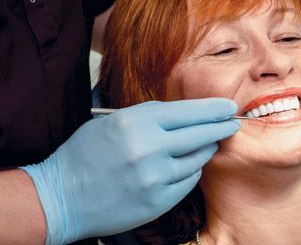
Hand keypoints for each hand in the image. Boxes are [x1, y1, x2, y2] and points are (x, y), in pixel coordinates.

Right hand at [21, 99, 239, 244]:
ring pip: (198, 158)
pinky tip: (185, 167)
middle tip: (233, 123)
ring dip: (205, 150)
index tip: (228, 106)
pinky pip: (189, 181)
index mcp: (135, 122)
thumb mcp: (112, 122)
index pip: (188, 111)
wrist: (60, 197)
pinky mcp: (158, 200)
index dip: (213, 109)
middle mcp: (148, 148)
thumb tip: (188, 114)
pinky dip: (190, 172)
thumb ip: (150, 117)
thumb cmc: (85, 155)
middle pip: (201, 134)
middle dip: (221, 127)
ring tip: (207, 144)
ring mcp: (154, 177)